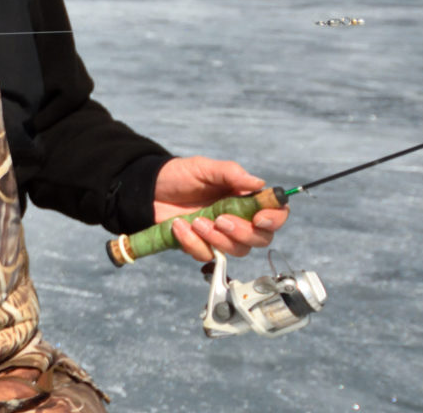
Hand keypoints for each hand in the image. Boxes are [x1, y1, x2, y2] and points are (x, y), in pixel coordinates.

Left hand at [153, 156, 289, 261]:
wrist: (148, 189)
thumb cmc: (179, 175)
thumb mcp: (204, 168)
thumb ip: (230, 173)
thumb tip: (258, 183)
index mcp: (245, 199)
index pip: (275, 214)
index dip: (274, 219)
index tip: (260, 219)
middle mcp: (238, 219)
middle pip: (261, 239)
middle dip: (243, 233)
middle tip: (220, 220)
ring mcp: (220, 236)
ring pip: (237, 251)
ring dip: (217, 239)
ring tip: (195, 221)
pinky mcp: (200, 246)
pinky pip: (206, 255)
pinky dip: (193, 243)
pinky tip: (179, 226)